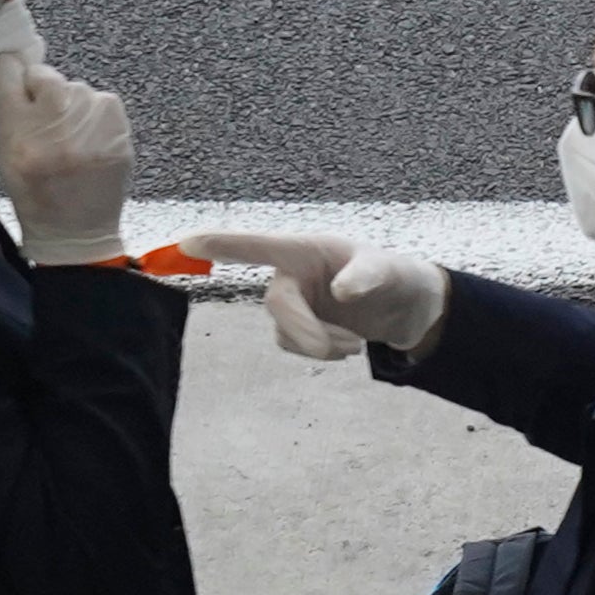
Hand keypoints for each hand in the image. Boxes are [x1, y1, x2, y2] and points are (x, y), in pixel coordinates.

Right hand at [0, 61, 133, 261]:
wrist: (76, 229)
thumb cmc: (34, 190)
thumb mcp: (6, 152)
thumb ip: (10, 110)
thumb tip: (15, 65)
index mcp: (19, 132)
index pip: (10, 75)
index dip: (11, 69)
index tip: (13, 70)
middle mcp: (57, 127)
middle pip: (47, 75)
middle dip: (43, 87)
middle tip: (45, 112)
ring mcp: (93, 130)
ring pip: (79, 87)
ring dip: (72, 102)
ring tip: (70, 132)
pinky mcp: (120, 134)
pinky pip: (105, 101)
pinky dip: (96, 112)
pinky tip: (90, 135)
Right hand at [200, 229, 447, 362]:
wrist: (407, 308)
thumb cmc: (395, 276)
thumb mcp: (389, 270)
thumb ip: (368, 276)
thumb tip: (341, 291)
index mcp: (304, 249)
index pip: (257, 246)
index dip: (221, 244)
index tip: (187, 243)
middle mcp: (290, 273)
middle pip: (277, 304)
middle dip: (307, 330)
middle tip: (350, 348)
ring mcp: (292, 302)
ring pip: (285, 331)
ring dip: (321, 343)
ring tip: (357, 343)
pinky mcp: (297, 326)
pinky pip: (293, 344)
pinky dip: (321, 351)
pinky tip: (347, 347)